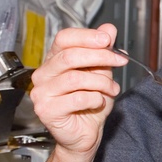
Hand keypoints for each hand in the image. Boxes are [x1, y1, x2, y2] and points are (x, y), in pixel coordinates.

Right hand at [29, 23, 127, 157]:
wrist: (85, 133)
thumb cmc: (90, 103)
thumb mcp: (101, 72)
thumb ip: (103, 51)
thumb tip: (109, 29)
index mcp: (54, 60)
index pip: (64, 38)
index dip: (87, 36)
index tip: (108, 40)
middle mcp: (44, 74)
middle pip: (70, 56)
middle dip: (100, 56)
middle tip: (120, 61)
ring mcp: (42, 92)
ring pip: (75, 78)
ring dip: (101, 82)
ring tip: (113, 89)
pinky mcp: (46, 110)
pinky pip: (77, 98)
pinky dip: (95, 99)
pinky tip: (98, 102)